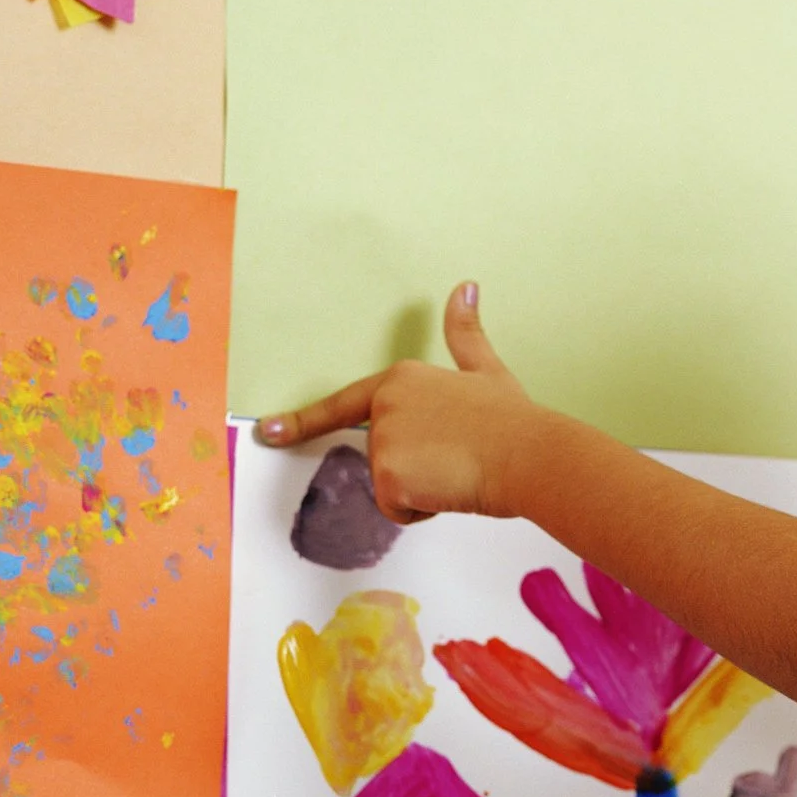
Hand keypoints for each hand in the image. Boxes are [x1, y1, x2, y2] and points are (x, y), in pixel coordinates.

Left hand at [254, 283, 541, 522]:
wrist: (530, 454)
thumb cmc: (513, 420)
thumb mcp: (487, 370)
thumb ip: (465, 333)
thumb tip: (464, 287)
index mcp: (401, 380)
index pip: (344, 406)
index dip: (300, 422)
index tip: (266, 432)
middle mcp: (385, 407)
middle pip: (382, 456)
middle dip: (417, 467)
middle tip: (458, 455)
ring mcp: (383, 443)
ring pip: (389, 485)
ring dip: (422, 489)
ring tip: (459, 470)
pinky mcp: (388, 479)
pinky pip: (397, 508)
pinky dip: (424, 509)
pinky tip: (453, 488)